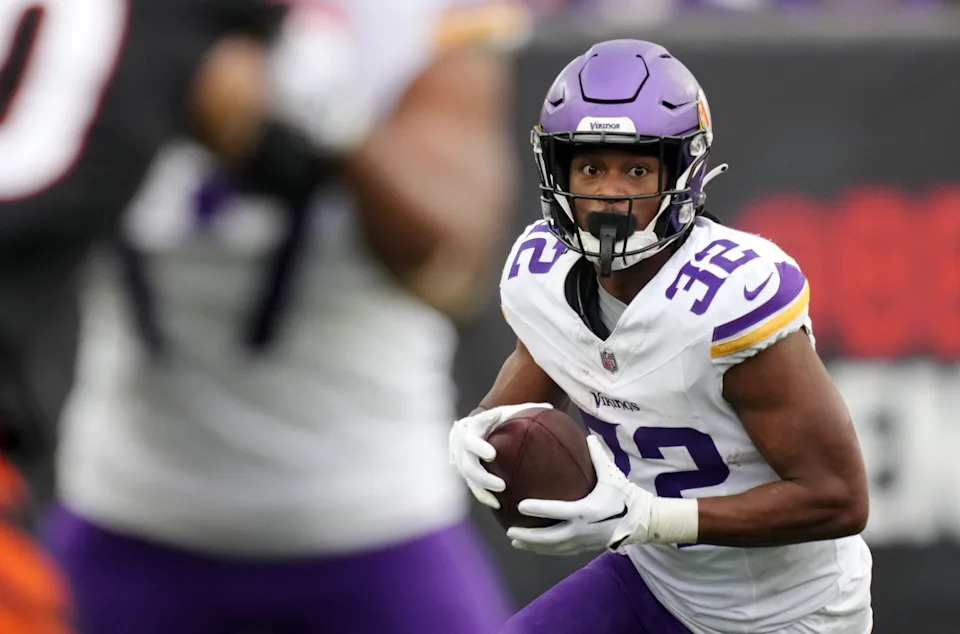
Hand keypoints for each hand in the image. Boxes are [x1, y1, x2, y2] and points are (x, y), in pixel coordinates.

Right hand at [448, 403, 554, 508]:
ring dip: (483, 489)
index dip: (479, 448)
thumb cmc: (499, 416)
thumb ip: (525, 409)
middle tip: (501, 485)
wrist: (478, 425)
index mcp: (469, 428)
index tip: (493, 455)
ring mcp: (462, 460)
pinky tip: (498, 504)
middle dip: (483, 477)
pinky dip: (483, 495)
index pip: (470, 439)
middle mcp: (462, 446)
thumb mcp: (509, 410)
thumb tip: (550, 407)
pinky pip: (473, 486)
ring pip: (469, 479)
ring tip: (499, 498)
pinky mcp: (467, 472)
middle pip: (467, 465)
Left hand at [506, 436, 655, 555]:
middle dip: (528, 536)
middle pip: (549, 538)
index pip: (556, 511)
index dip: (538, 509)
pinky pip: (561, 551)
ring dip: (533, 546)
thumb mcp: (612, 474)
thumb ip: (598, 456)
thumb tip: (587, 436)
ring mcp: (583, 541)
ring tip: (515, 541)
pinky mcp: (585, 548)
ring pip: (553, 548)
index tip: (520, 506)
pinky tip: (534, 546)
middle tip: (509, 531)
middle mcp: (582, 530)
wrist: (642, 521)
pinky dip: (545, 549)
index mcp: (586, 511)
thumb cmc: (626, 495)